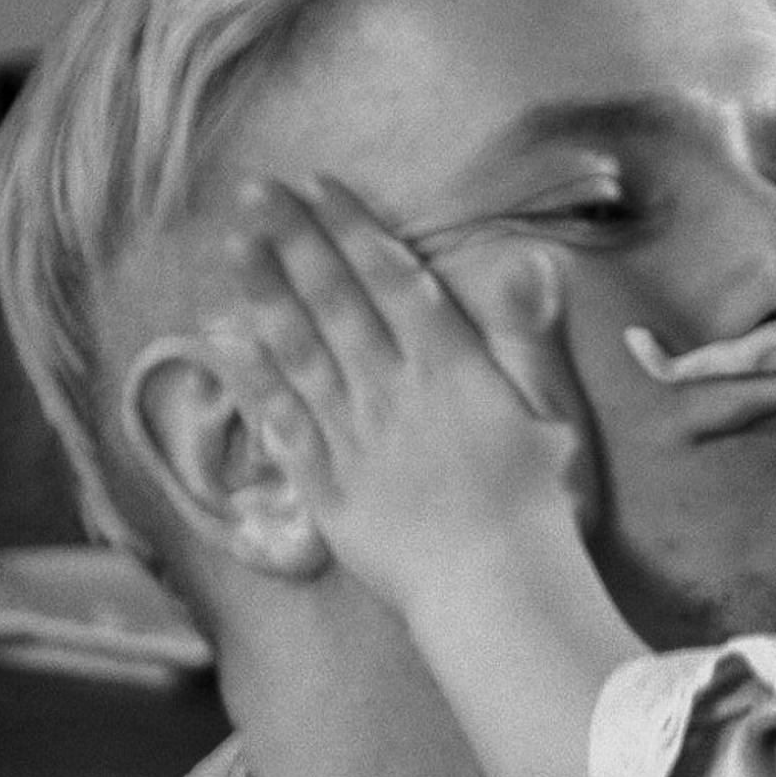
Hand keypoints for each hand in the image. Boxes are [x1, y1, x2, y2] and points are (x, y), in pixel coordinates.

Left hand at [200, 177, 592, 626]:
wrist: (496, 592)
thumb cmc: (539, 505)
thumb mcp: (551, 409)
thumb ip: (526, 333)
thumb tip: (526, 258)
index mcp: (448, 365)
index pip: (390, 278)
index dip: (350, 227)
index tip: (317, 184)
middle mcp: (389, 389)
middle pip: (332, 300)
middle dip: (292, 239)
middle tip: (253, 190)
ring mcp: (350, 436)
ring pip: (296, 350)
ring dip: (262, 292)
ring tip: (231, 244)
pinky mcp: (325, 486)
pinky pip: (279, 421)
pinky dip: (250, 378)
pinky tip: (224, 342)